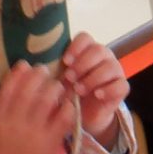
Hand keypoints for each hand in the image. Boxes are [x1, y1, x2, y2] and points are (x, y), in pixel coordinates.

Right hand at [0, 62, 75, 153]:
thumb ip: (3, 111)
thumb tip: (15, 85)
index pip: (7, 90)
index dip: (17, 74)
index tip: (24, 64)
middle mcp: (15, 123)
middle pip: (28, 90)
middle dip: (38, 76)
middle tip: (45, 71)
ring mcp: (33, 132)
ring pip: (46, 100)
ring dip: (54, 88)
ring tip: (59, 86)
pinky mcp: (50, 141)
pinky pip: (62, 118)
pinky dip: (67, 107)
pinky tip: (68, 104)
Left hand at [62, 32, 127, 146]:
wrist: (85, 115)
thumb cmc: (71, 93)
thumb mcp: (60, 81)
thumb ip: (52, 71)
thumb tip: (31, 66)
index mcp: (88, 50)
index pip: (85, 38)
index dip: (75, 47)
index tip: (65, 61)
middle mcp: (104, 57)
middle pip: (98, 50)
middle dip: (82, 64)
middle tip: (69, 78)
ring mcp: (115, 71)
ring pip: (110, 67)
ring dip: (92, 78)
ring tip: (79, 90)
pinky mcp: (122, 88)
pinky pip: (121, 85)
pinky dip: (108, 89)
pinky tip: (97, 95)